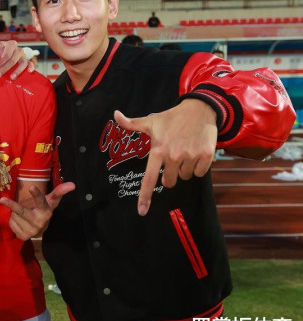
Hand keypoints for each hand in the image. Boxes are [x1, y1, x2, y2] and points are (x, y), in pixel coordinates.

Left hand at [0, 40, 34, 79]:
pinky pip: (31, 63)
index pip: (6, 53)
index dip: (1, 62)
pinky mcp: (26, 61)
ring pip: (23, 62)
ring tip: (12, 78)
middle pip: (13, 59)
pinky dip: (32, 66)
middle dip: (5, 68)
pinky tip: (30, 71)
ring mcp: (23, 55)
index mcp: (9, 44)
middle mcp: (17, 49)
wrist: (0, 54)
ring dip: (17, 70)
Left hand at [0, 182, 74, 239]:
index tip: (32, 186)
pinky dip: (12, 220)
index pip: (41, 201)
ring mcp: (31, 231)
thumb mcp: (50, 200)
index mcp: (46, 211)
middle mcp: (39, 222)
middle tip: (2, 199)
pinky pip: (11, 224)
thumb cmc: (43, 209)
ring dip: (14, 212)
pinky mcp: (23, 237)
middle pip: (22, 211)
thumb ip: (59, 192)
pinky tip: (20, 221)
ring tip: (22, 213)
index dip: (36, 194)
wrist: (40, 228)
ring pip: (14, 216)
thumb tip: (73, 184)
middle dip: (12, 205)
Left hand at [114, 99, 216, 216]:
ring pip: (185, 177)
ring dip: (184, 168)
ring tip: (184, 150)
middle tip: (172, 158)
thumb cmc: (171, 118)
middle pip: (169, 182)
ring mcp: (190, 157)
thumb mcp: (150, 121)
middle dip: (170, 174)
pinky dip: (198, 166)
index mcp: (158, 151)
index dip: (145, 196)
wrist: (199, 109)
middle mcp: (173, 156)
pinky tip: (195, 151)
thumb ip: (131, 123)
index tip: (142, 211)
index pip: (149, 178)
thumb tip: (115, 114)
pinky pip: (199, 173)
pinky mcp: (206, 156)